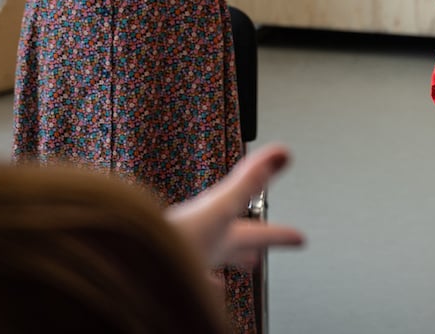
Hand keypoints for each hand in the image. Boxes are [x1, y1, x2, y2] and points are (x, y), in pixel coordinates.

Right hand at [164, 144, 303, 268]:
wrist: (134, 270)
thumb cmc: (173, 249)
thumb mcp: (217, 208)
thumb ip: (249, 182)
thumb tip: (282, 156)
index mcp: (222, 242)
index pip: (259, 235)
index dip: (280, 233)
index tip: (300, 238)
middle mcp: (206, 256)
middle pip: (234, 253)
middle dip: (248, 251)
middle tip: (259, 257)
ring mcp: (184, 262)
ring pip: (207, 264)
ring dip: (217, 262)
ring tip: (222, 272)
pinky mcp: (160, 263)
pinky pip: (176, 269)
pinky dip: (183, 271)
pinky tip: (179, 277)